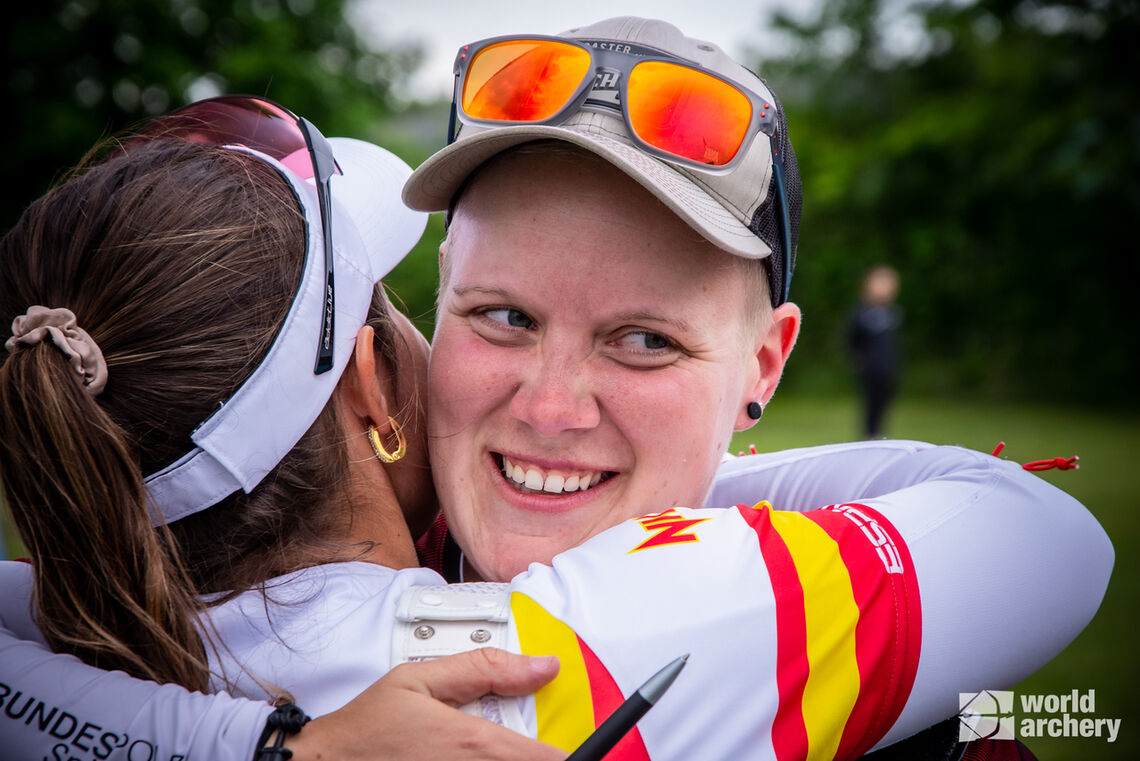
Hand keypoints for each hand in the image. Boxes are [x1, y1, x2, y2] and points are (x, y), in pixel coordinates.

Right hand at [285, 647, 564, 759]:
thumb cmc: (365, 731)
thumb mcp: (420, 680)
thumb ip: (485, 669)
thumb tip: (541, 666)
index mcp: (474, 744)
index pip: (551, 758)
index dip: (566, 749)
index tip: (566, 740)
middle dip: (538, 754)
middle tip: (524, 742)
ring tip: (492, 747)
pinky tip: (468, 757)